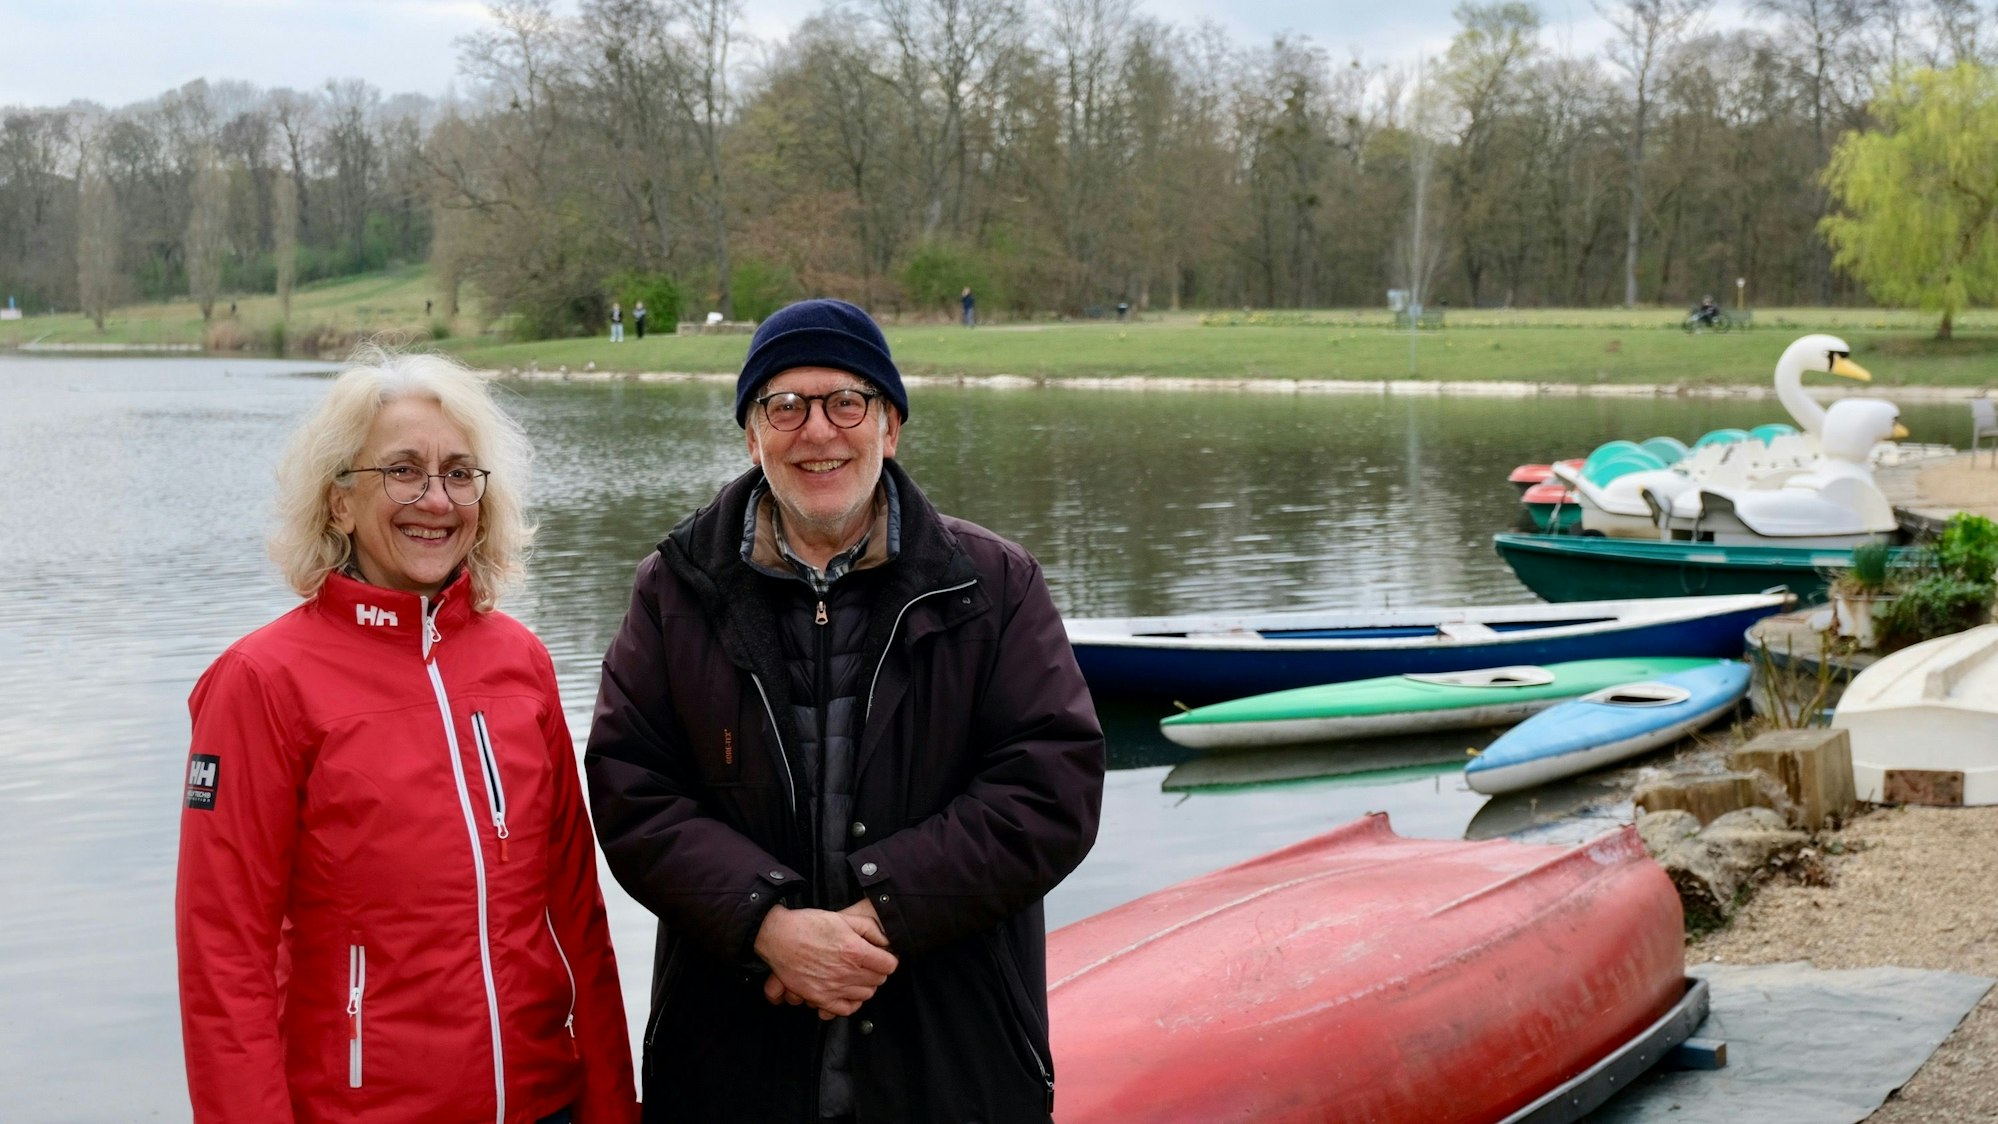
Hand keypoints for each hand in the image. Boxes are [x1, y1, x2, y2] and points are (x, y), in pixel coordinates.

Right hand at [754, 904, 897, 1017]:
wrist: (779, 937)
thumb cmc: (809, 925)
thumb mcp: (843, 918)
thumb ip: (869, 928)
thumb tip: (886, 941)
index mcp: (855, 951)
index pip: (889, 965)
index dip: (887, 959)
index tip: (882, 956)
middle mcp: (846, 972)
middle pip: (878, 980)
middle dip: (877, 971)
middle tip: (869, 964)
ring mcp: (833, 987)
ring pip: (865, 995)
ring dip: (865, 985)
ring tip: (856, 975)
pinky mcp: (820, 998)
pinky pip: (845, 1009)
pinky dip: (851, 1003)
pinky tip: (847, 992)